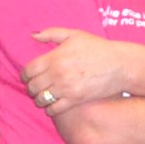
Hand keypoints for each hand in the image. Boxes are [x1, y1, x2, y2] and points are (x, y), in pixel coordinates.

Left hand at [20, 28, 143, 113]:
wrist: (119, 65)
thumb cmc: (97, 48)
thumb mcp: (74, 35)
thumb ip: (51, 33)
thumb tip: (33, 36)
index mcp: (55, 58)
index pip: (28, 71)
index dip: (25, 75)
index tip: (28, 76)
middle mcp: (57, 74)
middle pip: (32, 86)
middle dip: (30, 87)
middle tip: (35, 86)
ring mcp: (66, 89)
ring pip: (40, 99)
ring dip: (39, 99)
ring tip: (43, 96)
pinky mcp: (75, 100)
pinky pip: (53, 109)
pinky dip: (49, 109)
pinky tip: (53, 104)